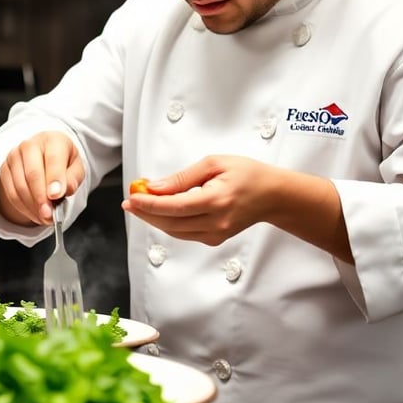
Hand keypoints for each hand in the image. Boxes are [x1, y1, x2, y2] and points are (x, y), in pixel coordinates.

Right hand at [0, 131, 84, 226]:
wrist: (44, 153)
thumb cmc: (62, 161)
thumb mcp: (76, 167)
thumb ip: (73, 178)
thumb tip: (64, 191)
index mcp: (53, 141)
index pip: (53, 159)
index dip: (54, 179)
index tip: (56, 196)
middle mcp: (30, 145)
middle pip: (32, 174)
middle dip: (41, 198)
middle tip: (49, 215)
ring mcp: (14, 156)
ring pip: (20, 186)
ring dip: (32, 207)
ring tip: (45, 218)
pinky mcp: (4, 168)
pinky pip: (11, 193)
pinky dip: (23, 208)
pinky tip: (35, 214)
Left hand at [122, 155, 279, 245]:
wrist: (272, 195)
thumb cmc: (247, 174)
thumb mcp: (214, 164)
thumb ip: (183, 177)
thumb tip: (155, 187)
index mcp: (216, 200)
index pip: (173, 207)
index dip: (149, 204)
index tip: (132, 196)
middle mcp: (216, 221)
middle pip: (170, 222)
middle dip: (145, 213)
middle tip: (130, 201)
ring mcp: (216, 234)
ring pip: (174, 231)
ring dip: (154, 218)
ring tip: (140, 204)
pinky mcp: (215, 239)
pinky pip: (184, 233)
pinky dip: (169, 223)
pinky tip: (160, 211)